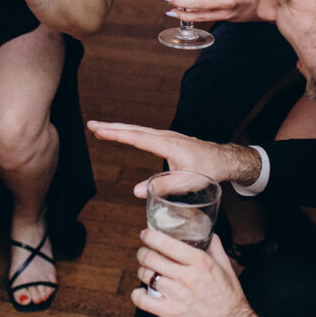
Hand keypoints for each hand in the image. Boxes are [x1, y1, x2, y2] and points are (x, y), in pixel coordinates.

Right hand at [87, 120, 261, 188]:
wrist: (224, 159)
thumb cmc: (208, 170)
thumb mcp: (187, 182)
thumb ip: (163, 186)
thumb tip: (138, 191)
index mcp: (167, 145)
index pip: (136, 137)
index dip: (116, 134)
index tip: (98, 130)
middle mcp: (165, 136)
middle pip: (133, 129)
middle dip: (111, 127)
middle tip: (91, 125)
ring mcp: (167, 136)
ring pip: (138, 129)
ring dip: (119, 128)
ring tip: (101, 128)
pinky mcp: (168, 139)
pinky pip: (144, 133)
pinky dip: (130, 131)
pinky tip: (124, 133)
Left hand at [132, 230, 258, 316]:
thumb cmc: (229, 297)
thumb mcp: (226, 267)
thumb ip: (215, 248)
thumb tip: (208, 233)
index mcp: (199, 262)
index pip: (166, 243)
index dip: (150, 236)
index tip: (145, 234)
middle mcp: (186, 276)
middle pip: (151, 257)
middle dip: (143, 253)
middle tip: (144, 253)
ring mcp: (177, 295)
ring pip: (146, 276)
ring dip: (143, 272)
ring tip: (147, 272)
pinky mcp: (170, 313)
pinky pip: (143, 301)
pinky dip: (137, 295)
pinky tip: (141, 292)